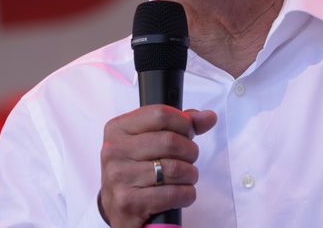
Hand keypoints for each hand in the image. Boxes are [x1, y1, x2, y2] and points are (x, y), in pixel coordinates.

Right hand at [99, 105, 216, 226]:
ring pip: (175, 169)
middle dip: (190, 151)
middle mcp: (114, 151)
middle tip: (188, 158)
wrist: (118, 207)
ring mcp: (119, 177)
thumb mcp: (149, 141)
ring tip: (185, 177)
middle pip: (170, 141)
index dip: (183, 124)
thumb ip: (179, 125)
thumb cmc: (137, 170)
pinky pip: (174, 193)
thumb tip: (208, 117)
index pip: (160, 114)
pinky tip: (180, 194)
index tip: (187, 133)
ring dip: (190, 175)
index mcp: (118, 129)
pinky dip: (186, 194)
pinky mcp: (129, 202)